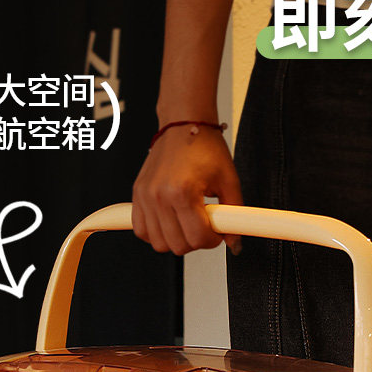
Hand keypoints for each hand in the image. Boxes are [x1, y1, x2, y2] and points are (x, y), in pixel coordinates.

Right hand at [132, 124, 243, 254]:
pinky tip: (170, 222)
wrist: (183, 126)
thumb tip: (234, 241)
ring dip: (176, 239)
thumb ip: (234, 214)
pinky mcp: (137, 196)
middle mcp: (160, 196)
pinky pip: (142, 231)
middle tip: (204, 226)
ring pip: (159, 243)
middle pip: (177, 245)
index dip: (213, 240)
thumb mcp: (228, 180)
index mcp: (183, 191)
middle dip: (195, 241)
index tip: (217, 231)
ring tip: (187, 222)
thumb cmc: (204, 147)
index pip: (197, 238)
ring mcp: (145, 197)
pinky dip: (156, 233)